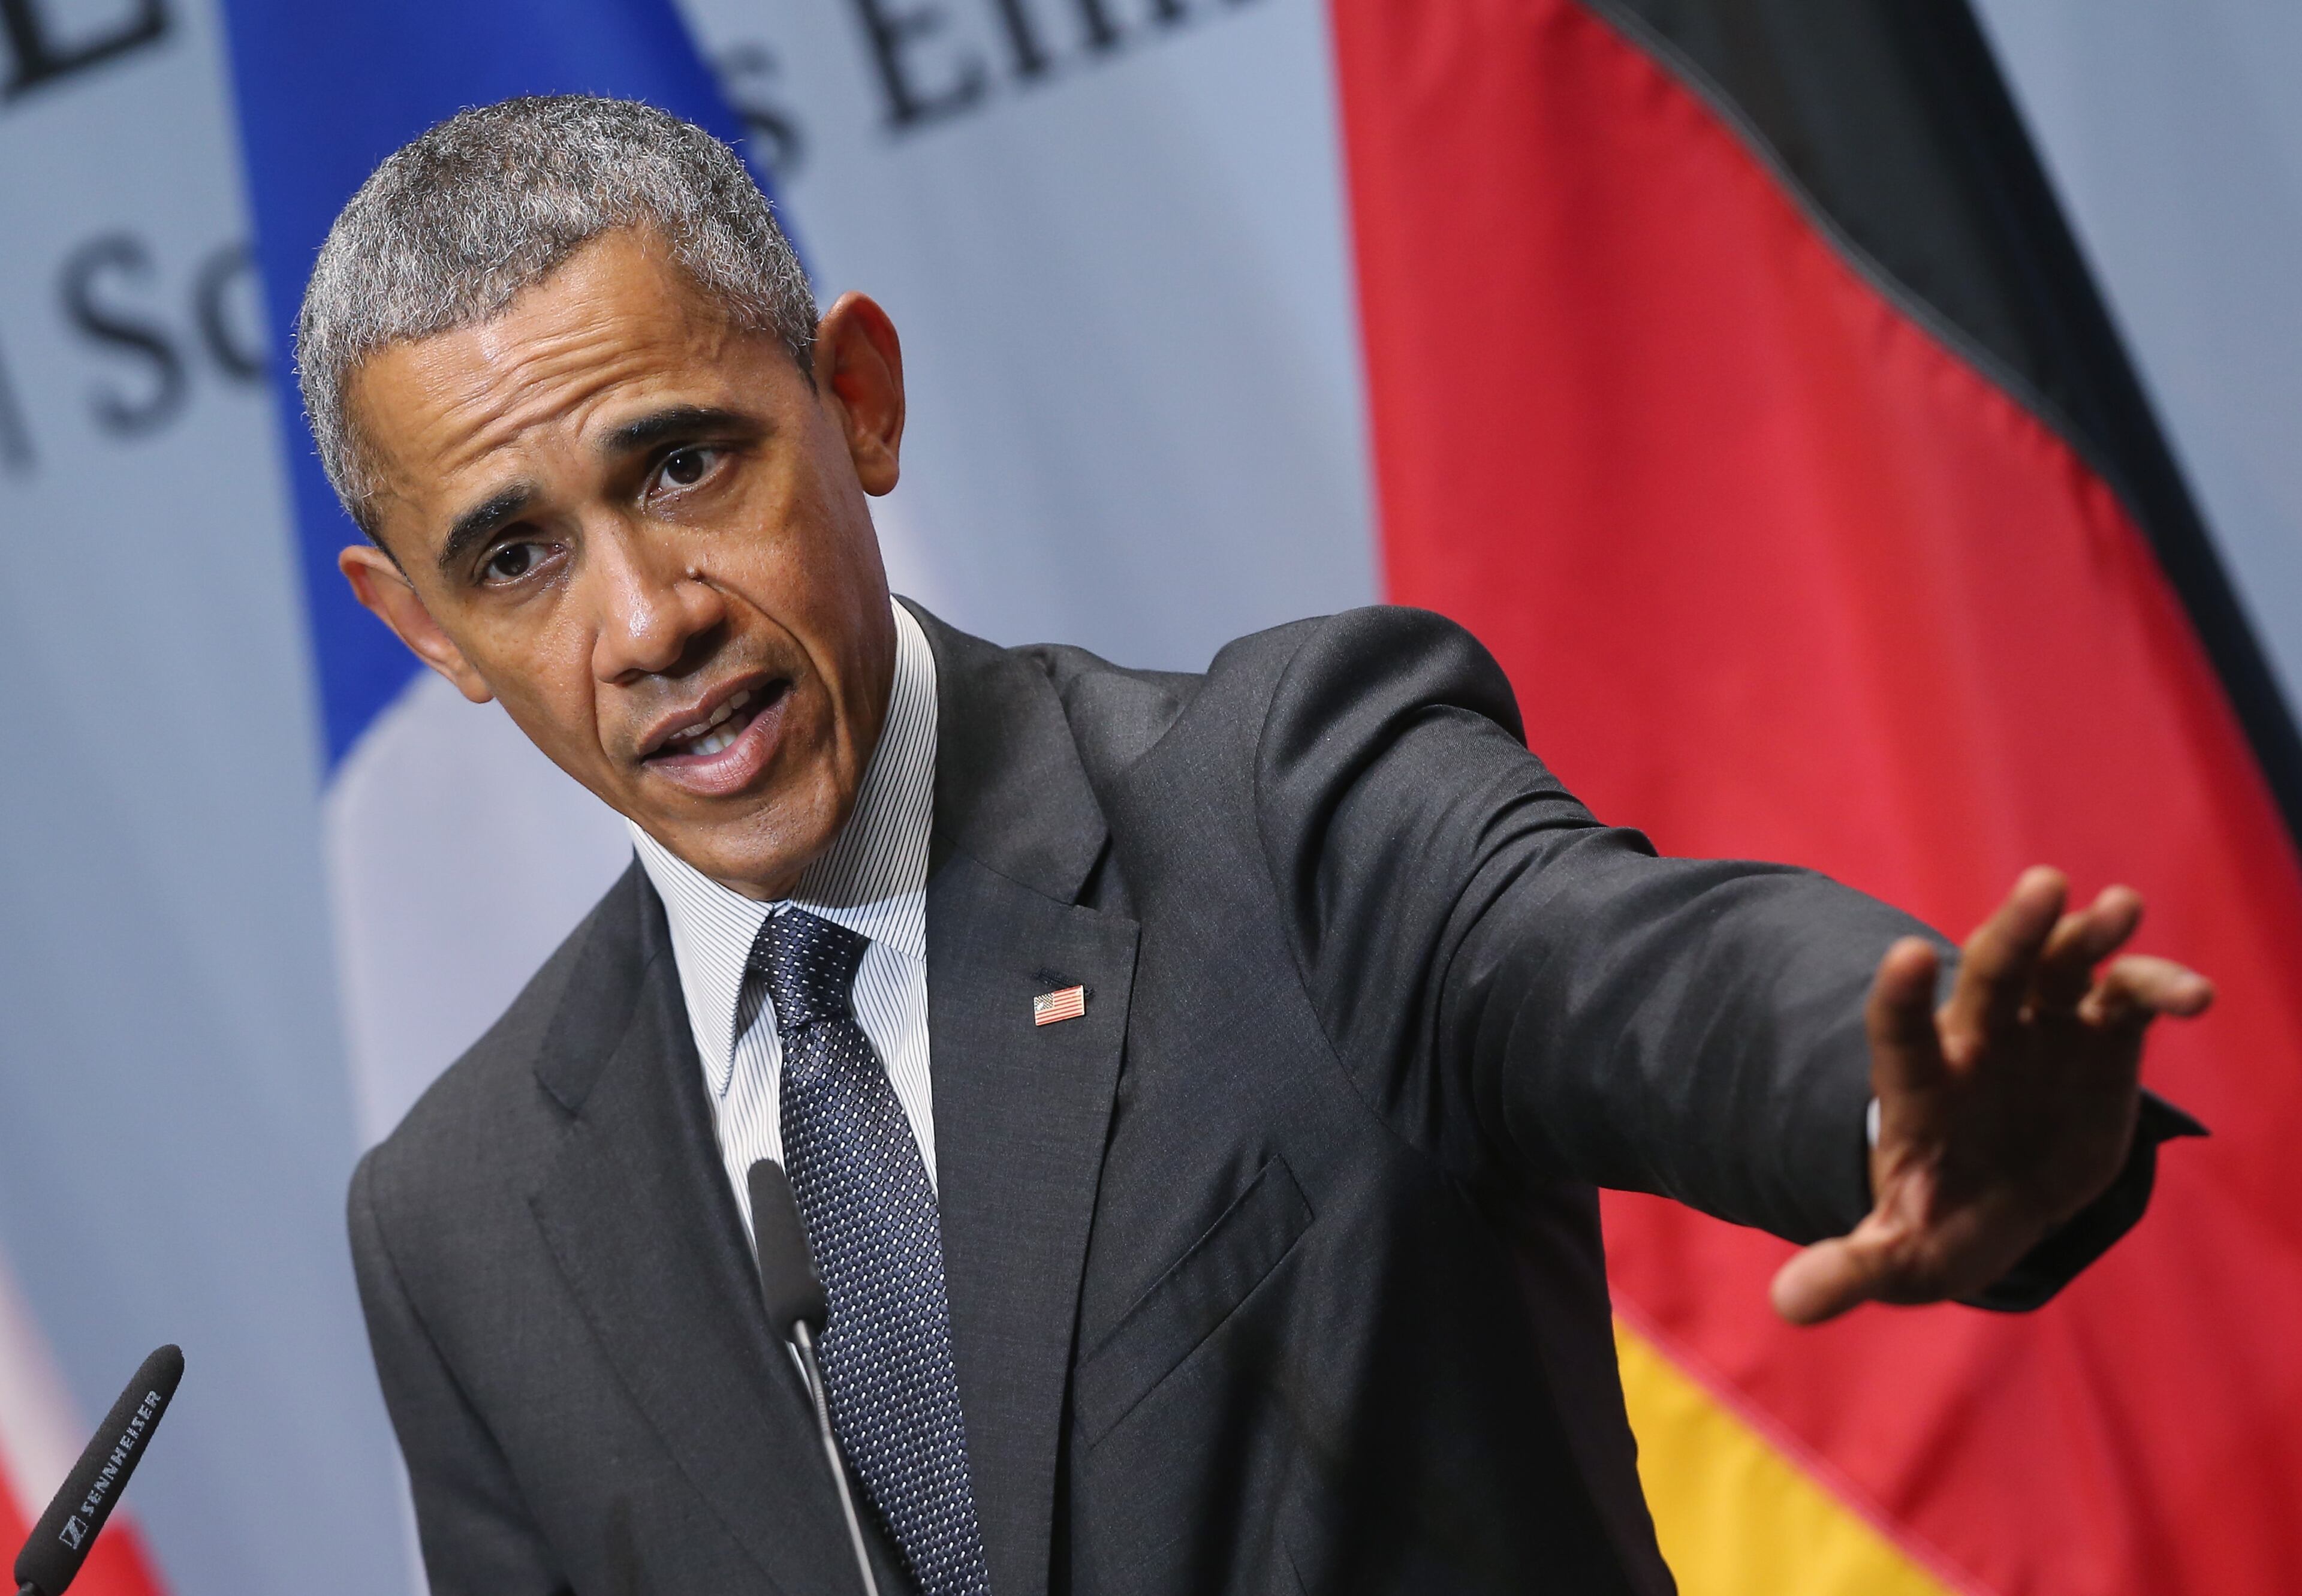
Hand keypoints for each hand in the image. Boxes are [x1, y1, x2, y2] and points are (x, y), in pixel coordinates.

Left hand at [1770, 867, 2211, 1324]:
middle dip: (2014, 932)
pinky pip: (2128, 1002)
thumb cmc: (1940, 1224)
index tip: (1907, 955)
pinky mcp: (2099, 1041)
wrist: (1996, 1205)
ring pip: (2061, 969)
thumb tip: (1788, 1306)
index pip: (1898, 1032)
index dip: (1900, 997)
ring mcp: (2039, 1033)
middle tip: (2043, 885)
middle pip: (1989, 975)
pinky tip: (2196, 996)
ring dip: (2089, 936)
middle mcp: (1977, 1043)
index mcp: (1920, 1088)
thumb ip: (1853, 1267)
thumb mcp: (1900, 1254)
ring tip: (2121, 906)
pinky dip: (2158, 989)